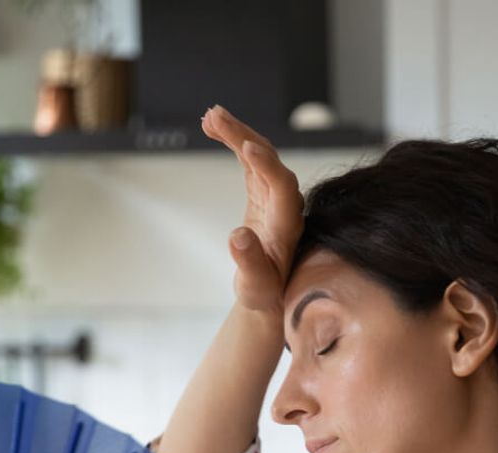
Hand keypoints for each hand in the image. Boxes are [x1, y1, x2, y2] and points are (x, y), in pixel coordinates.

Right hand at [201, 105, 304, 314]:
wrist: (270, 293)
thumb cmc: (265, 292)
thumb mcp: (256, 286)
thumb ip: (250, 262)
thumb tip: (238, 236)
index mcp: (287, 225)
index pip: (282, 187)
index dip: (267, 165)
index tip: (248, 147)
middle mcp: (285, 204)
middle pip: (269, 161)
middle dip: (244, 136)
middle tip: (216, 116)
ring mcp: (274, 195)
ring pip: (259, 155)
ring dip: (236, 133)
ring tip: (209, 116)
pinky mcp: (261, 191)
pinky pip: (249, 160)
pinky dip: (233, 142)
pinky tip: (213, 127)